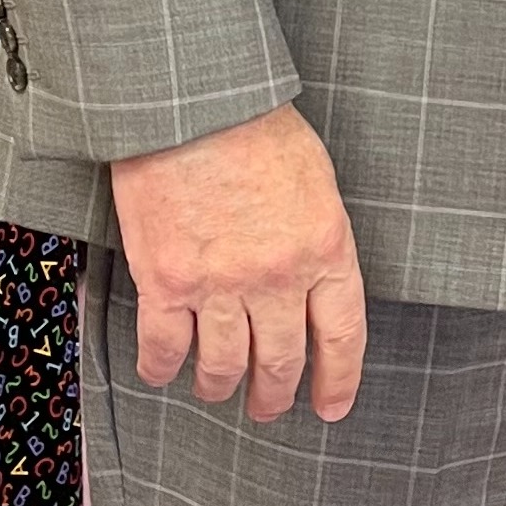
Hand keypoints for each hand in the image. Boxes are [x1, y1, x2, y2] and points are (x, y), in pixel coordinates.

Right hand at [109, 103, 366, 424]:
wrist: (193, 100)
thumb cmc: (255, 123)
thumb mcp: (315, 177)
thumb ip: (318, 237)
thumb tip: (317, 284)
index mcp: (325, 245)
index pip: (342, 335)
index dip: (339, 380)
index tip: (331, 404)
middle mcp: (277, 275)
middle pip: (280, 362)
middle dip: (275, 393)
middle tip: (268, 405)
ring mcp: (219, 283)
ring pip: (223, 368)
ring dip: (220, 387)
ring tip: (218, 389)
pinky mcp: (166, 282)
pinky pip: (164, 351)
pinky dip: (164, 369)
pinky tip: (166, 369)